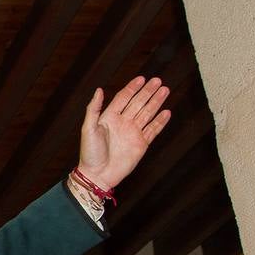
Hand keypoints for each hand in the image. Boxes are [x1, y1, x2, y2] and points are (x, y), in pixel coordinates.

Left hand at [75, 75, 170, 190]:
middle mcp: (122, 123)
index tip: (142, 79)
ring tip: (165, 90)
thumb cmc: (90, 153)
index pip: (123, 98)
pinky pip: (153, 130)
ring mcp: (133, 133)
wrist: (98, 174)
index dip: (132, 88)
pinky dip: (160, 121)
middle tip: (158, 80)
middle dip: (147, 92)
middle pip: (138, 103)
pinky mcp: (141, 144)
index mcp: (109, 118)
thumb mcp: (88, 129)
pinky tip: (166, 112)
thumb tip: (99, 90)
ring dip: (156, 102)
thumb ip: (94, 109)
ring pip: (147, 113)